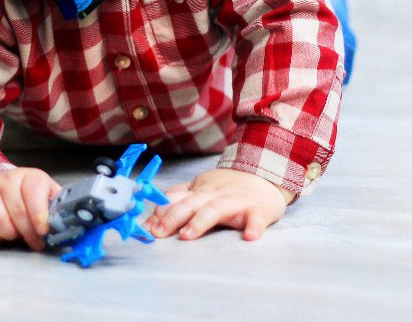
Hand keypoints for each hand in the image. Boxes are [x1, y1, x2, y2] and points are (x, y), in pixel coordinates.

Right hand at [0, 167, 61, 250]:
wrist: (0, 188)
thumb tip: (70, 222)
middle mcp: (5, 182)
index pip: (33, 192)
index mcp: (28, 177)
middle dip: (29, 233)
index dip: (39, 214)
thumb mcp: (47, 195)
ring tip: (16, 233)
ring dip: (10, 235)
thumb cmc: (28, 197)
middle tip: (36, 242)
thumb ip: (57, 208)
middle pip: (17, 212)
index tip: (44, 230)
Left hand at [144, 168, 292, 241]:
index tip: (147, 227)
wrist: (264, 175)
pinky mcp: (258, 209)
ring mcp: (236, 201)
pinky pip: (256, 217)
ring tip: (187, 236)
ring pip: (216, 209)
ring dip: (200, 222)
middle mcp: (215, 194)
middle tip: (158, 233)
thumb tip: (151, 221)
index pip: (176, 199)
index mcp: (200, 190)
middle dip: (172, 218)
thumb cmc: (228, 188)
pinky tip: (249, 236)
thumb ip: (179, 201)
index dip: (161, 212)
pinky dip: (254, 226)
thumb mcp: (201, 189)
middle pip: (191, 204)